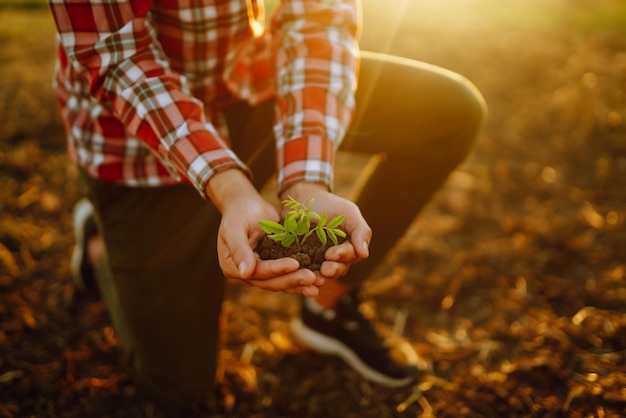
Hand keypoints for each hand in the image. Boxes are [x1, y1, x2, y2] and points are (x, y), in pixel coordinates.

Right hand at [206, 169, 322, 295]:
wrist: (247, 205)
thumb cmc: (239, 212)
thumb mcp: (235, 226)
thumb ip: (239, 249)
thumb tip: (245, 274)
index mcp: (232, 267)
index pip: (258, 273)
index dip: (276, 270)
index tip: (295, 264)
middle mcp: (246, 274)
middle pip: (271, 282)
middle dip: (293, 280)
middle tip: (313, 278)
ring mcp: (261, 272)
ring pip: (282, 282)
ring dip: (300, 284)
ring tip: (319, 284)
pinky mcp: (273, 267)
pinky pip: (288, 275)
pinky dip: (301, 277)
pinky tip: (318, 280)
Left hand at [279, 182, 371, 280]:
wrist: (303, 199)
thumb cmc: (329, 205)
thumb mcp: (348, 212)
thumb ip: (360, 231)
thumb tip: (364, 254)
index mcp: (350, 247)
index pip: (350, 255)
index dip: (342, 256)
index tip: (331, 254)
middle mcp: (336, 258)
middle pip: (339, 269)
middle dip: (333, 270)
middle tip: (325, 270)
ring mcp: (319, 262)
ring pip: (323, 274)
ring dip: (320, 278)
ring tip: (315, 279)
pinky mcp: (302, 262)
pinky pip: (305, 273)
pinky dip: (305, 278)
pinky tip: (300, 279)